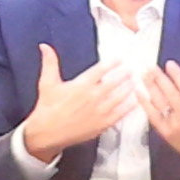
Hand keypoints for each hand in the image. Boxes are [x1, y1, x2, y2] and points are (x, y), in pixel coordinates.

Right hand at [11, 42, 127, 157]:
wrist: (47, 133)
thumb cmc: (47, 108)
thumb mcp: (47, 83)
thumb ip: (50, 63)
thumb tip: (44, 46)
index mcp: (81, 85)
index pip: (100, 70)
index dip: (112, 63)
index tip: (119, 60)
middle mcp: (92, 97)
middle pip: (114, 83)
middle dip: (124, 75)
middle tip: (131, 71)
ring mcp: (99, 111)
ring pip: (119, 97)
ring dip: (128, 89)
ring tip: (134, 83)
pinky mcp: (102, 124)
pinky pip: (120, 113)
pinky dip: (129, 107)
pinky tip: (134, 102)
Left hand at [136, 59, 179, 179]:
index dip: (177, 75)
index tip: (169, 64)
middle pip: (169, 93)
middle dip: (159, 78)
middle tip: (151, 66)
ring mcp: (173, 125)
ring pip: (160, 103)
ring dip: (151, 88)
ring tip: (144, 75)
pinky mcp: (165, 133)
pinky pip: (153, 117)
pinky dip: (145, 105)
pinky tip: (139, 93)